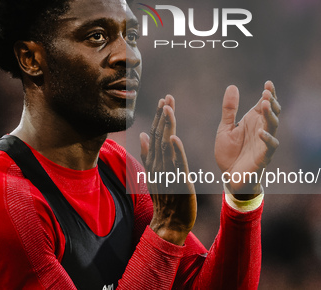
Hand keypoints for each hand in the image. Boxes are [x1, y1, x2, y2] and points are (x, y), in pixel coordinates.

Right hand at [140, 95, 196, 245]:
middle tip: (167, 98)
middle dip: (163, 116)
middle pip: (159, 136)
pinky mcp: (178, 182)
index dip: (159, 117)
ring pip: (166, 145)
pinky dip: (175, 150)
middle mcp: (158, 164)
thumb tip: (143, 134)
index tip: (163, 101)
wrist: (169, 222)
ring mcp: (167, 173)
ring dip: (167, 126)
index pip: (155, 134)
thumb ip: (148, 153)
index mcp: (154, 161)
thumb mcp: (153, 173)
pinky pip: (176, 164)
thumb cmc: (164, 198)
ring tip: (169, 109)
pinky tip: (174, 137)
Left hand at [215, 81, 279, 199]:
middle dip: (271, 102)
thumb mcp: (225, 128)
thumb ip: (229, 109)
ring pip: (273, 126)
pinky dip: (267, 138)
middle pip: (272, 112)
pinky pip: (270, 146)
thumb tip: (232, 86)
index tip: (268, 83)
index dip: (269, 93)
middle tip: (267, 92)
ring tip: (265, 104)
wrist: (229, 176)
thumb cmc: (229, 152)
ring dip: (270, 115)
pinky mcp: (263, 156)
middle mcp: (261, 129)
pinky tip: (261, 131)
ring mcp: (264, 142)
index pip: (264, 104)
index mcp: (253, 121)